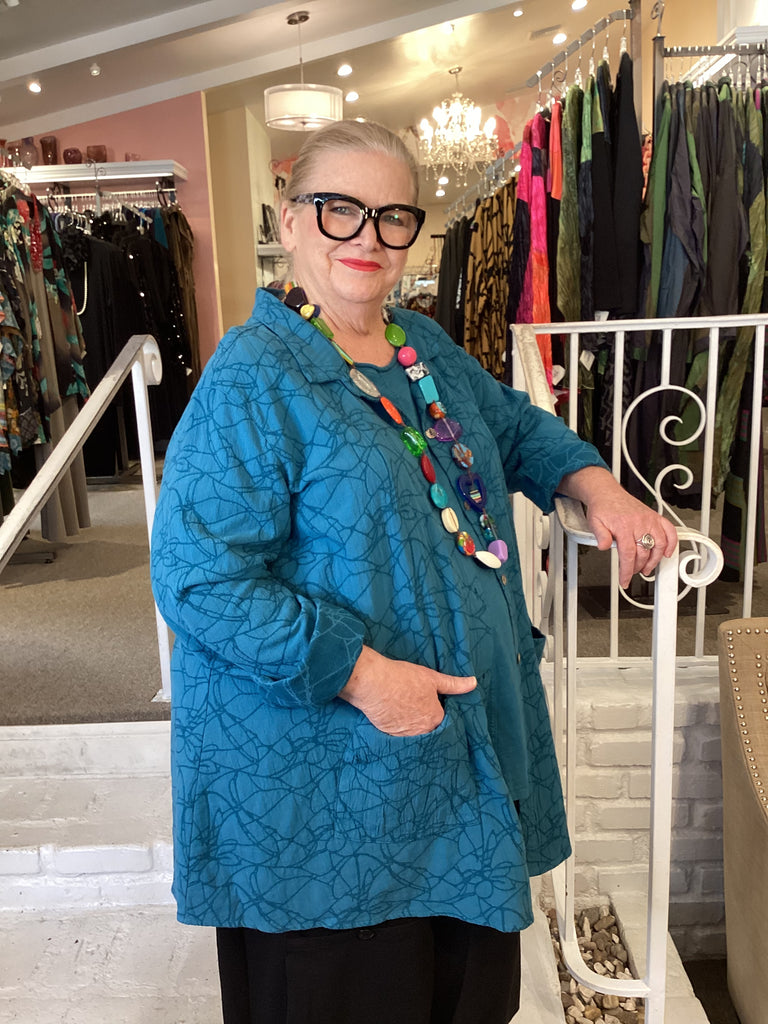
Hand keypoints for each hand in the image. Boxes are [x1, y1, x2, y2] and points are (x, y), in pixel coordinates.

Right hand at [338, 646, 476, 735]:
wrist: (372, 683)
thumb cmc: (402, 678)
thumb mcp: (431, 677)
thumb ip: (454, 684)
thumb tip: (474, 683)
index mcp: (435, 718)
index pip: (441, 718)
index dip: (435, 707)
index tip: (427, 700)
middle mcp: (421, 731)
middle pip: (427, 727)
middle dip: (423, 718)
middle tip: (413, 702)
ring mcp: (404, 734)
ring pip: (412, 731)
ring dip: (410, 722)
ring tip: (402, 706)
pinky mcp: (388, 734)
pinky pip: (397, 733)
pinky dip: (396, 724)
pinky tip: (392, 712)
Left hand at [558, 466, 677, 588]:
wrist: (607, 493)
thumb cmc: (602, 508)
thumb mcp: (594, 522)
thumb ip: (600, 536)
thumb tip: (604, 547)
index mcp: (624, 526)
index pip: (628, 554)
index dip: (627, 571)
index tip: (625, 580)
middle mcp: (639, 523)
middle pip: (644, 552)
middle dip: (638, 567)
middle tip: (633, 572)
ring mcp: (649, 520)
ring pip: (660, 544)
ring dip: (655, 560)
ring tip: (647, 568)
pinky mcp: (655, 516)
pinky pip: (670, 530)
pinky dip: (672, 542)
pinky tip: (668, 552)